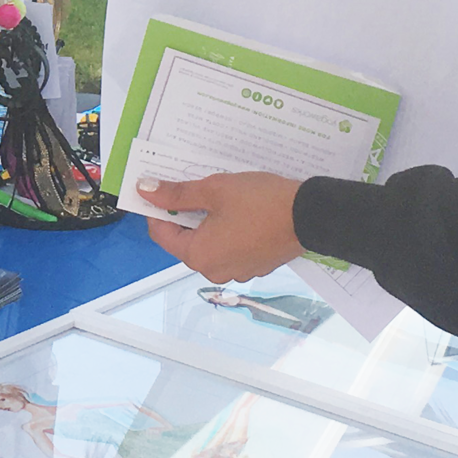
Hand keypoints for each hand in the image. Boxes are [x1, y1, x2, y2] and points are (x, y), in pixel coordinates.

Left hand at [139, 172, 305, 283]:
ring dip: (208, 220)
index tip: (161, 188)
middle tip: (196, 186)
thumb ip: (177, 193)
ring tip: (220, 195)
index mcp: (199, 256)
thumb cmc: (262, 202)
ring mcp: (237, 271)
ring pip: (210, 242)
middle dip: (186, 213)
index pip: (161, 233)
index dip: (157, 208)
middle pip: (186, 239)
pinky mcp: (256, 265)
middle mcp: (215, 270)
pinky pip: (231, 246)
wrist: (312, 215)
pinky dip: (228, 229)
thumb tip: (146, 190)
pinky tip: (239, 209)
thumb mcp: (214, 190)